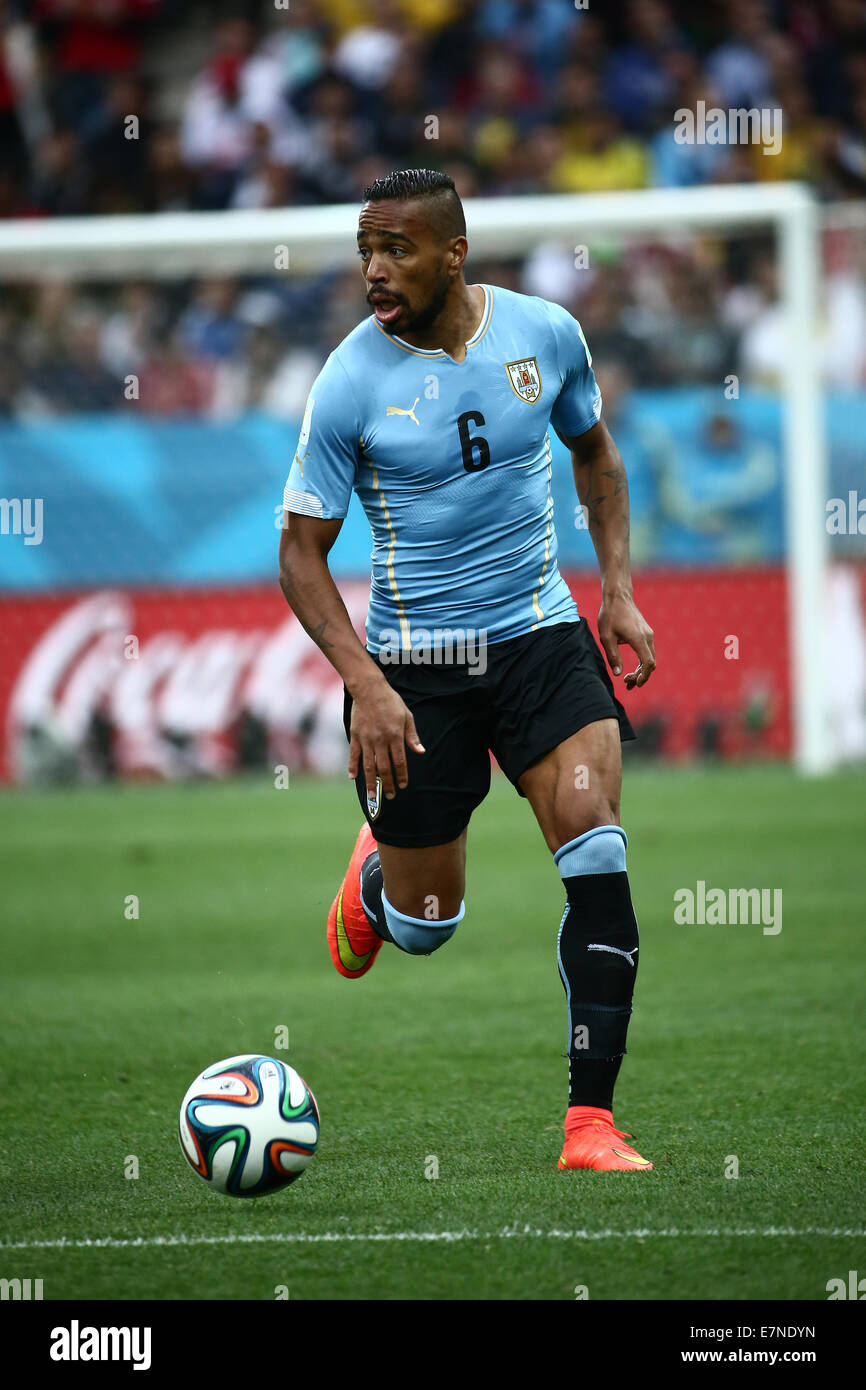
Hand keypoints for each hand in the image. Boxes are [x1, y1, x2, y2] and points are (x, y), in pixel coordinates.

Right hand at [348, 680, 424, 799]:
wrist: (369, 689)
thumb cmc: (391, 702)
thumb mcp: (407, 716)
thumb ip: (412, 736)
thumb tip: (420, 752)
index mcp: (395, 736)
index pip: (399, 761)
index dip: (402, 775)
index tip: (403, 785)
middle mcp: (380, 740)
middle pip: (384, 767)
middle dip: (388, 784)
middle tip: (390, 796)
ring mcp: (366, 739)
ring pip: (368, 765)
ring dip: (371, 782)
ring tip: (373, 795)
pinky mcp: (355, 736)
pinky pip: (354, 754)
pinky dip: (352, 766)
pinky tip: (353, 777)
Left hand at [598, 591, 655, 689]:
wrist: (618, 596)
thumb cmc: (610, 615)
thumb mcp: (606, 637)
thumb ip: (613, 656)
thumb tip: (618, 674)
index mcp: (638, 638)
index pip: (648, 663)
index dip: (644, 676)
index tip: (635, 684)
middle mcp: (647, 636)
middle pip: (651, 663)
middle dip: (641, 676)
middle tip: (627, 683)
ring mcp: (648, 634)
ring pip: (650, 658)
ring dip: (641, 670)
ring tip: (628, 679)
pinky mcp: (646, 633)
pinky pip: (648, 651)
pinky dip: (642, 662)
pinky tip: (633, 668)